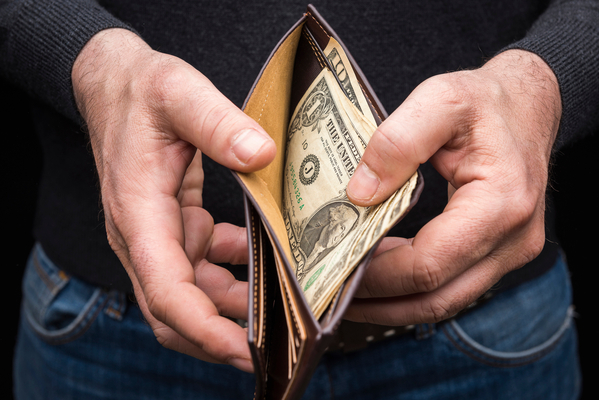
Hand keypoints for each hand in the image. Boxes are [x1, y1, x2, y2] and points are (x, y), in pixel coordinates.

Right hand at [72, 28, 275, 370]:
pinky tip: (269, 263)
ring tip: (284, 312)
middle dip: (219, 337)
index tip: (242, 351)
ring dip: (234, 309)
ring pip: (194, 295)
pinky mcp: (177, 227)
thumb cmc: (141, 90)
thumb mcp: (178, 92)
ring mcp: (160, 235)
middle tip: (276, 349)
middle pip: (176, 310)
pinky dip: (235, 273)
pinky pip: (205, 266)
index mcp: (138, 213)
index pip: (164, 290)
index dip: (201, 328)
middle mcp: (144, 236)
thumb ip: (216, 122)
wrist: (117, 86)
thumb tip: (262, 155)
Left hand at [344, 50, 560, 324]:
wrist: (527, 105)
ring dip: (394, 304)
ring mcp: (511, 252)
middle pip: (437, 297)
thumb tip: (359, 194)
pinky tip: (380, 275)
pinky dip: (412, 289)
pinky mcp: (500, 253)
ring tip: (348, 293)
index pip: (430, 264)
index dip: (379, 275)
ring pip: (445, 301)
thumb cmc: (485, 101)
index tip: (338, 268)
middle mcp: (514, 239)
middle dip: (379, 302)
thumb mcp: (440, 100)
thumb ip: (397, 141)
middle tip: (332, 294)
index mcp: (500, 203)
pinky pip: (452, 285)